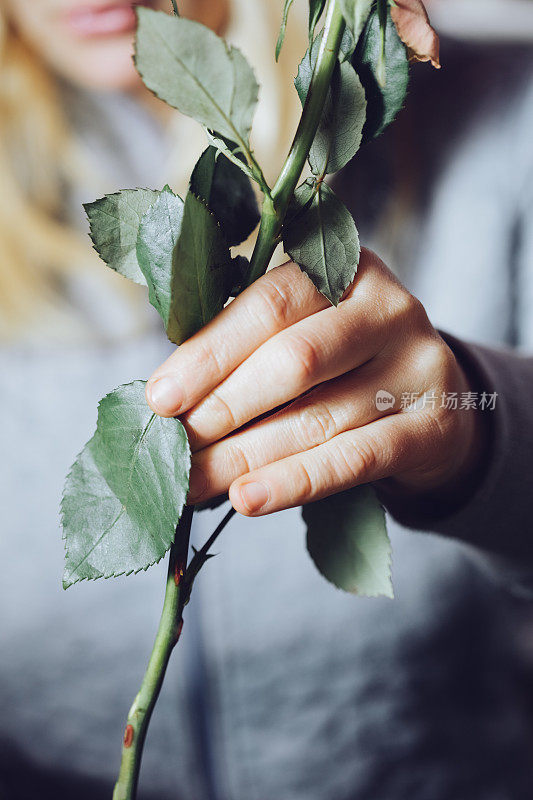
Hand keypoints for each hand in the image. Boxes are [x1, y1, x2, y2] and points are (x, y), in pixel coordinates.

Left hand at [146, 249, 482, 515]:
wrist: (432, 405)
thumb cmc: (343, 367)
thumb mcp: (302, 335)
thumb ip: (246, 350)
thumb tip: (168, 400)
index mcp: (345, 271)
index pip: (269, 305)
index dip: (210, 354)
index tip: (161, 399)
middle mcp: (389, 308)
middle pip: (295, 360)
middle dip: (225, 407)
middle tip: (175, 448)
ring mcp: (419, 365)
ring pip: (318, 417)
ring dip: (245, 456)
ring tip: (193, 484)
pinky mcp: (434, 426)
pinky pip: (355, 459)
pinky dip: (295, 481)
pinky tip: (248, 499)